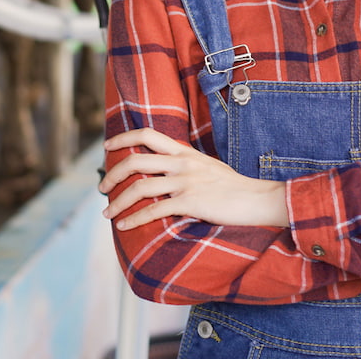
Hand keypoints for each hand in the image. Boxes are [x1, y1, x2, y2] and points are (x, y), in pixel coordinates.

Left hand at [99, 127, 288, 229]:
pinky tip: (124, 225)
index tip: (107, 146)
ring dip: (118, 202)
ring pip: (140, 187)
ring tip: (108, 214)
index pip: (147, 134)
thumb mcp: (206, 166)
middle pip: (135, 160)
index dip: (123, 138)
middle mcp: (182, 163)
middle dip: (112, 174)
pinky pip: (154, 211)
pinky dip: (135, 219)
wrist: (258, 199)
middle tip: (102, 188)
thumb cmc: (233, 187)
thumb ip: (184, 164)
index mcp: (184, 152)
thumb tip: (163, 170)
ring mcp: (185, 182)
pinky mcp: (190, 202)